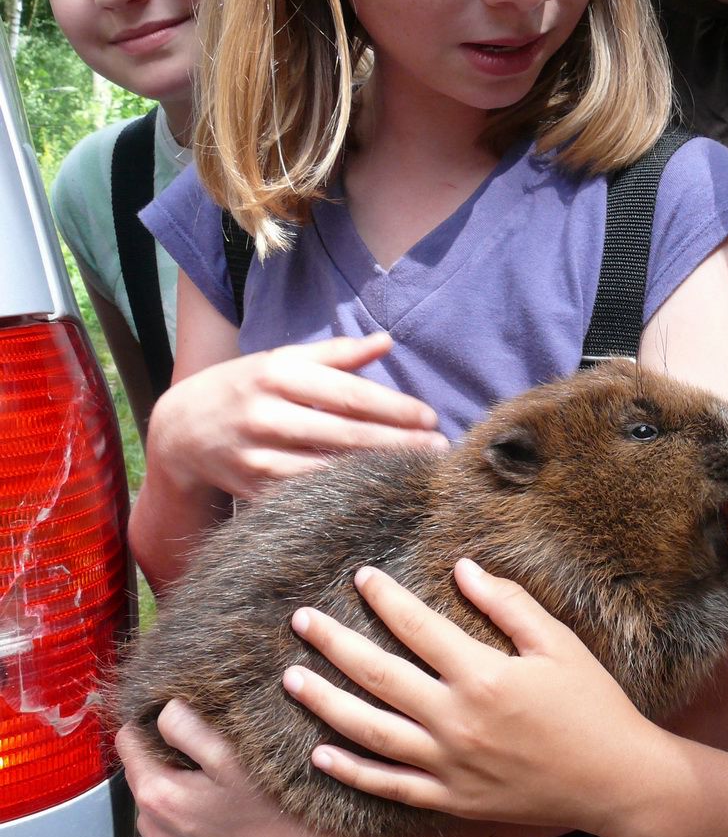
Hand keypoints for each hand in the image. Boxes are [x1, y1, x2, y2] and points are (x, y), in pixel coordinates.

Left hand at [117, 702, 402, 836]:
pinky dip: (202, 835)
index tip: (175, 716)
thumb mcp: (236, 756)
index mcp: (161, 798)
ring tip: (227, 792)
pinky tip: (234, 825)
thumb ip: (189, 728)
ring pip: (166, 820)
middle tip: (213, 756)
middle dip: (171, 764)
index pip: (128, 746)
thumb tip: (164, 709)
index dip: (150, 725)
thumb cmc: (283, 811)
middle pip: (148, 783)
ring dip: (185, 802)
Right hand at [150, 332, 447, 499]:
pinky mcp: (252, 488)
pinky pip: (306, 493)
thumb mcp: (283, 360)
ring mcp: (257, 456)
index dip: (393, 408)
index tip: (430, 417)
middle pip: (345, 434)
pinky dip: (343, 495)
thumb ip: (337, 354)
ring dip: (377, 473)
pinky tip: (376, 493)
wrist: (180, 430)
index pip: (348, 394)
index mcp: (278, 375)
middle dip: (398, 443)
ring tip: (418, 472)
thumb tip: (387, 341)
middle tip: (439, 449)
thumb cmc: (246, 388)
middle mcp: (266, 414)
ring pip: (328, 468)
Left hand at [282, 559, 672, 835]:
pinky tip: (321, 753)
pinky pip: (389, 786)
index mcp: (484, 677)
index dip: (385, 599)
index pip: (419, 628)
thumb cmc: (593, 706)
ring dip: (326, 703)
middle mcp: (457, 721)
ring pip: (370, 731)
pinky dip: (351, 772)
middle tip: (302, 620)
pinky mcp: (451, 798)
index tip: (361, 576)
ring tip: (292, 678)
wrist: (614, 780)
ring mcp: (449, 764)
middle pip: (379, 676)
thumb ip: (509, 604)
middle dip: (334, 643)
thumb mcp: (559, 645)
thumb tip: (464, 568)